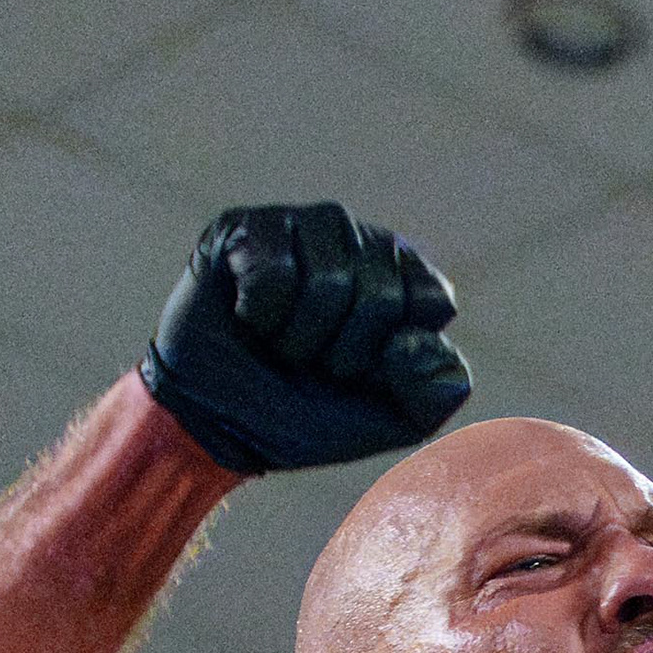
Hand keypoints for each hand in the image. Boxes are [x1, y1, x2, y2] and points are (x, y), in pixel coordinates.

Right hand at [138, 202, 471, 474]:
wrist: (215, 425)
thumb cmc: (306, 417)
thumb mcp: (390, 420)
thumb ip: (436, 390)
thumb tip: (420, 340)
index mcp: (403, 280)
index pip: (432, 299)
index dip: (394, 352)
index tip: (361, 373)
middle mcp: (359, 242)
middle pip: (379, 293)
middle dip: (340, 351)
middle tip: (308, 361)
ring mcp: (303, 227)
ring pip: (328, 278)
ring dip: (297, 336)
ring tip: (277, 341)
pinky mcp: (247, 226)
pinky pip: (274, 269)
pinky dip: (259, 314)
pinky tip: (246, 317)